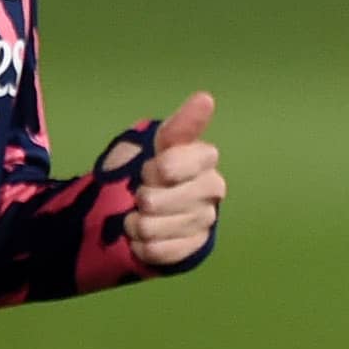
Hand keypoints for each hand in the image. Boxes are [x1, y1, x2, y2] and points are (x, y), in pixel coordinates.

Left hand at [119, 92, 224, 267]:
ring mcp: (205, 220)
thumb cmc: (149, 167)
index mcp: (204, 159)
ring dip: (136, 224)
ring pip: (152, 228)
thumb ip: (181, 125)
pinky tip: (145, 238)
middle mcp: (212, 189)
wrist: (145, 207)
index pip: (171, 165)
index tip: (149, 169)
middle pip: (156, 202)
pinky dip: (143, 246)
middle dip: (140, 199)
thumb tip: (206, 97)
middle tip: (142, 195)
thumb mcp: (157, 142)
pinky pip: (159, 251)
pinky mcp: (195, 248)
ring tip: (140, 217)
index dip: (153, 171)